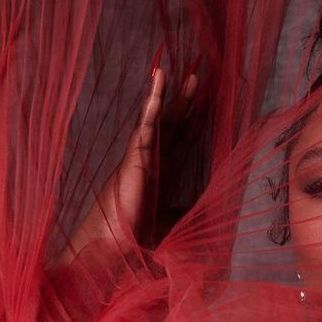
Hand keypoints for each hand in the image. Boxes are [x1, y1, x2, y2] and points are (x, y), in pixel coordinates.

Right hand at [59, 66, 196, 262]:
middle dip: (184, 102)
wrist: (113, 250)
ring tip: (170, 71)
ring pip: (156, 121)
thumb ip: (188, 215)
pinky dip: (151, 108)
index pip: (180, 140)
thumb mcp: (173, 225)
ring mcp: (140, 159)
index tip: (204, 101)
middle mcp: (151, 162)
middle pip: (171, 125)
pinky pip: (145, 129)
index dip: (192, 121)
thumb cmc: (136, 240)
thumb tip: (208, 217)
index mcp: (161, 173)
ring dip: (165, 96)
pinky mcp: (133, 160)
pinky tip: (158, 90)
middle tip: (196, 77)